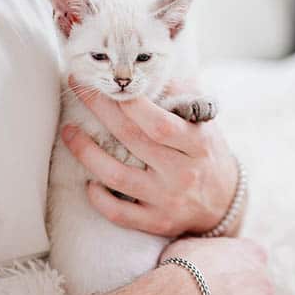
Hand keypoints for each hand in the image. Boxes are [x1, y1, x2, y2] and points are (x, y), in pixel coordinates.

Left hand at [61, 77, 238, 236]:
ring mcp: (168, 200)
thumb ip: (183, 95)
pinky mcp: (157, 222)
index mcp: (197, 144)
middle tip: (78, 89)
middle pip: (132, 139)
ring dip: (87, 152)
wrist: (226, 203)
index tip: (107, 82)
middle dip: (100, 110)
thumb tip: (150, 72)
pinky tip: (88, 182)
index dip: (130, 103)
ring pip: (118, 176)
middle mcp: (182, 172)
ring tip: (68, 132)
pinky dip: (99, 198)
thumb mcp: (206, 122)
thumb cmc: (207, 153)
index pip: (160, 123)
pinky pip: (119, 213)